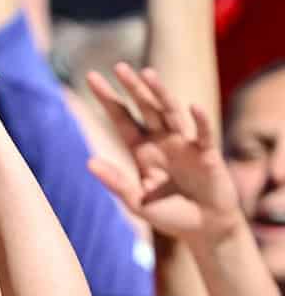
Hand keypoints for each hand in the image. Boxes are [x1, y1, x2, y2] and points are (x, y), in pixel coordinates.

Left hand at [85, 62, 240, 245]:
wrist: (204, 229)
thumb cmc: (170, 215)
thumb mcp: (137, 201)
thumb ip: (115, 182)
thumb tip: (88, 161)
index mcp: (142, 150)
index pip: (122, 118)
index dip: (108, 99)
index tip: (91, 77)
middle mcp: (162, 141)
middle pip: (145, 108)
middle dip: (133, 88)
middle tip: (119, 66)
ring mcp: (185, 145)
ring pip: (171, 113)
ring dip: (160, 94)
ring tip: (147, 74)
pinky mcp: (207, 155)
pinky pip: (204, 134)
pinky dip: (200, 121)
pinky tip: (192, 107)